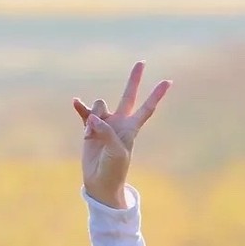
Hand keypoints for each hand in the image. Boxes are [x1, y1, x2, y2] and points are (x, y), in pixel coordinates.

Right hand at [73, 60, 170, 206]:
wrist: (100, 183)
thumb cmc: (114, 170)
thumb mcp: (115, 152)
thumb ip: (106, 131)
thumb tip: (93, 116)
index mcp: (130, 128)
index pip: (146, 108)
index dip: (156, 95)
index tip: (168, 81)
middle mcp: (119, 122)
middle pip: (128, 96)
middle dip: (134, 80)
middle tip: (141, 62)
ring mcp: (104, 124)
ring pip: (100, 106)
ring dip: (94, 117)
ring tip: (91, 136)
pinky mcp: (90, 128)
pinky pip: (85, 113)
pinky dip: (81, 108)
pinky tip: (76, 102)